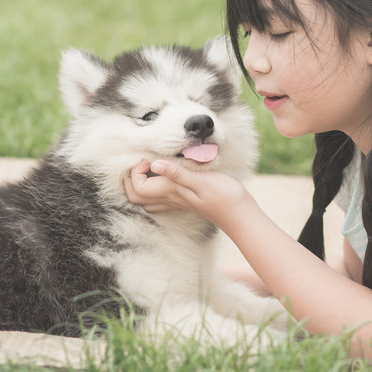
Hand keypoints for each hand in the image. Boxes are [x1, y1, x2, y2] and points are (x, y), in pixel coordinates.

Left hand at [123, 160, 250, 225]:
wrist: (239, 214)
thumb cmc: (224, 196)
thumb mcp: (202, 180)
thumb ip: (178, 172)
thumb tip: (155, 165)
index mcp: (171, 192)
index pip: (138, 188)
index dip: (136, 172)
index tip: (149, 158)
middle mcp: (170, 199)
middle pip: (136, 198)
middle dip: (131, 181)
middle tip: (142, 163)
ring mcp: (176, 203)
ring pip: (145, 200)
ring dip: (140, 185)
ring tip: (148, 168)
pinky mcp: (183, 201)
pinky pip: (158, 200)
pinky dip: (153, 189)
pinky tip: (162, 176)